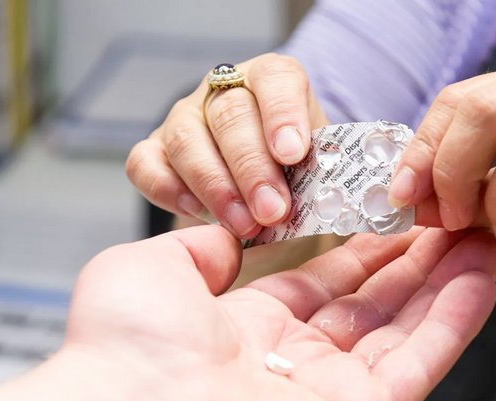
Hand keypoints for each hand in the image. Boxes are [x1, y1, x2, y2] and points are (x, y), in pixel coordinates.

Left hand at [0, 225, 495, 400]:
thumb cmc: (125, 354)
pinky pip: (416, 365)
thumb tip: (229, 233)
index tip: (400, 216)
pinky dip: (451, 322)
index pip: (328, 284)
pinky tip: (480, 279)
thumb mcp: (154, 269)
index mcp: (252, 332)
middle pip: (375, 306)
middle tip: (459, 220)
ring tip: (487, 240)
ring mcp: (332, 399)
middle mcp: (297, 367)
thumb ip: (203, 247)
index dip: (368, 249)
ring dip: (448, 285)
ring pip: (406, 332)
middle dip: (420, 261)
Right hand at [126, 54, 327, 237]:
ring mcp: (185, 119)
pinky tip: (197, 215)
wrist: (269, 203)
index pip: (277, 80)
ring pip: (188, 139)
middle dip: (253, 168)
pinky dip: (168, 189)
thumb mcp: (324, 173)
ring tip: (243, 226)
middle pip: (231, 115)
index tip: (294, 154)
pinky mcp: (154, 151)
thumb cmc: (300, 183)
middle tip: (273, 210)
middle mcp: (224, 93)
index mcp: (273, 83)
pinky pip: (145, 164)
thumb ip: (330, 175)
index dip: (284, 114)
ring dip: (216, 186)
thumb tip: (349, 196)